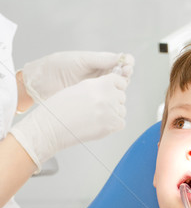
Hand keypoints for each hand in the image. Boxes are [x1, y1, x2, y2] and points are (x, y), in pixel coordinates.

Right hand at [10, 73, 127, 169]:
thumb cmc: (61, 108)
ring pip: (122, 111)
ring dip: (113, 114)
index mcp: (99, 83)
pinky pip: (121, 124)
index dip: (115, 88)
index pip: (120, 81)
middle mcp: (106, 94)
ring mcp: (110, 110)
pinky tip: (99, 125)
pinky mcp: (111, 125)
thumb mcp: (80, 88)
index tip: (111, 93)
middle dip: (114, 102)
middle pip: (122, 97)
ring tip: (96, 118)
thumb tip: (111, 91)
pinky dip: (113, 126)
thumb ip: (97, 88)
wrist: (52, 126)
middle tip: (98, 109)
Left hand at [22, 51, 133, 100]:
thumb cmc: (58, 66)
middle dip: (126, 73)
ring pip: (118, 89)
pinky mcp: (94, 102)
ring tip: (119, 83)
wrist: (43, 82)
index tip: (127, 63)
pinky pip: (109, 102)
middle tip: (125, 73)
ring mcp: (99, 90)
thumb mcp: (81, 60)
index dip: (127, 62)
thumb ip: (101, 59)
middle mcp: (101, 76)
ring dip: (121, 87)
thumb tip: (120, 57)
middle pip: (122, 76)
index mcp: (100, 63)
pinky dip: (114, 100)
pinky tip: (114, 96)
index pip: (120, 62)